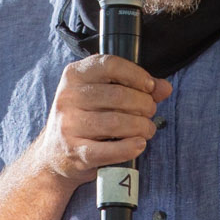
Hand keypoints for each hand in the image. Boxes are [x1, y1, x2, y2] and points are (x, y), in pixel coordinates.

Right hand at [35, 53, 170, 188]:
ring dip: (140, 126)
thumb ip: (133, 88)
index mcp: (75, 75)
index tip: (150, 87)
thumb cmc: (84, 119)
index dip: (136, 74)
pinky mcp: (74, 151)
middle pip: (117, 96)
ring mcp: (69, 125)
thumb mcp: (101, 95)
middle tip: (150, 112)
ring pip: (115, 122)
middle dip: (143, 105)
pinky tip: (139, 144)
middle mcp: (68, 97)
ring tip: (147, 129)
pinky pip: (107, 150)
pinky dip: (128, 148)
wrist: (54, 154)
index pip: (110, 65)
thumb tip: (164, 88)